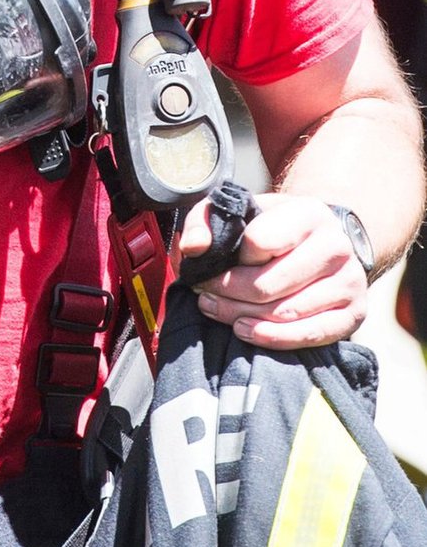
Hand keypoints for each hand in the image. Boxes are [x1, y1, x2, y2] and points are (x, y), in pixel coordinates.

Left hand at [177, 191, 368, 348]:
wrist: (323, 241)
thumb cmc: (275, 226)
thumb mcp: (241, 209)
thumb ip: (206, 219)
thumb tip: (192, 247)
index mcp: (310, 213)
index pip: (259, 242)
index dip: (232, 257)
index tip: (215, 261)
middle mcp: (336, 246)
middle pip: (268, 284)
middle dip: (227, 293)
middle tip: (204, 293)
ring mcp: (350, 282)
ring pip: (285, 312)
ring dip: (240, 316)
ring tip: (216, 308)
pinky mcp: (354, 314)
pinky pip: (309, 335)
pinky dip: (271, 337)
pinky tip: (245, 329)